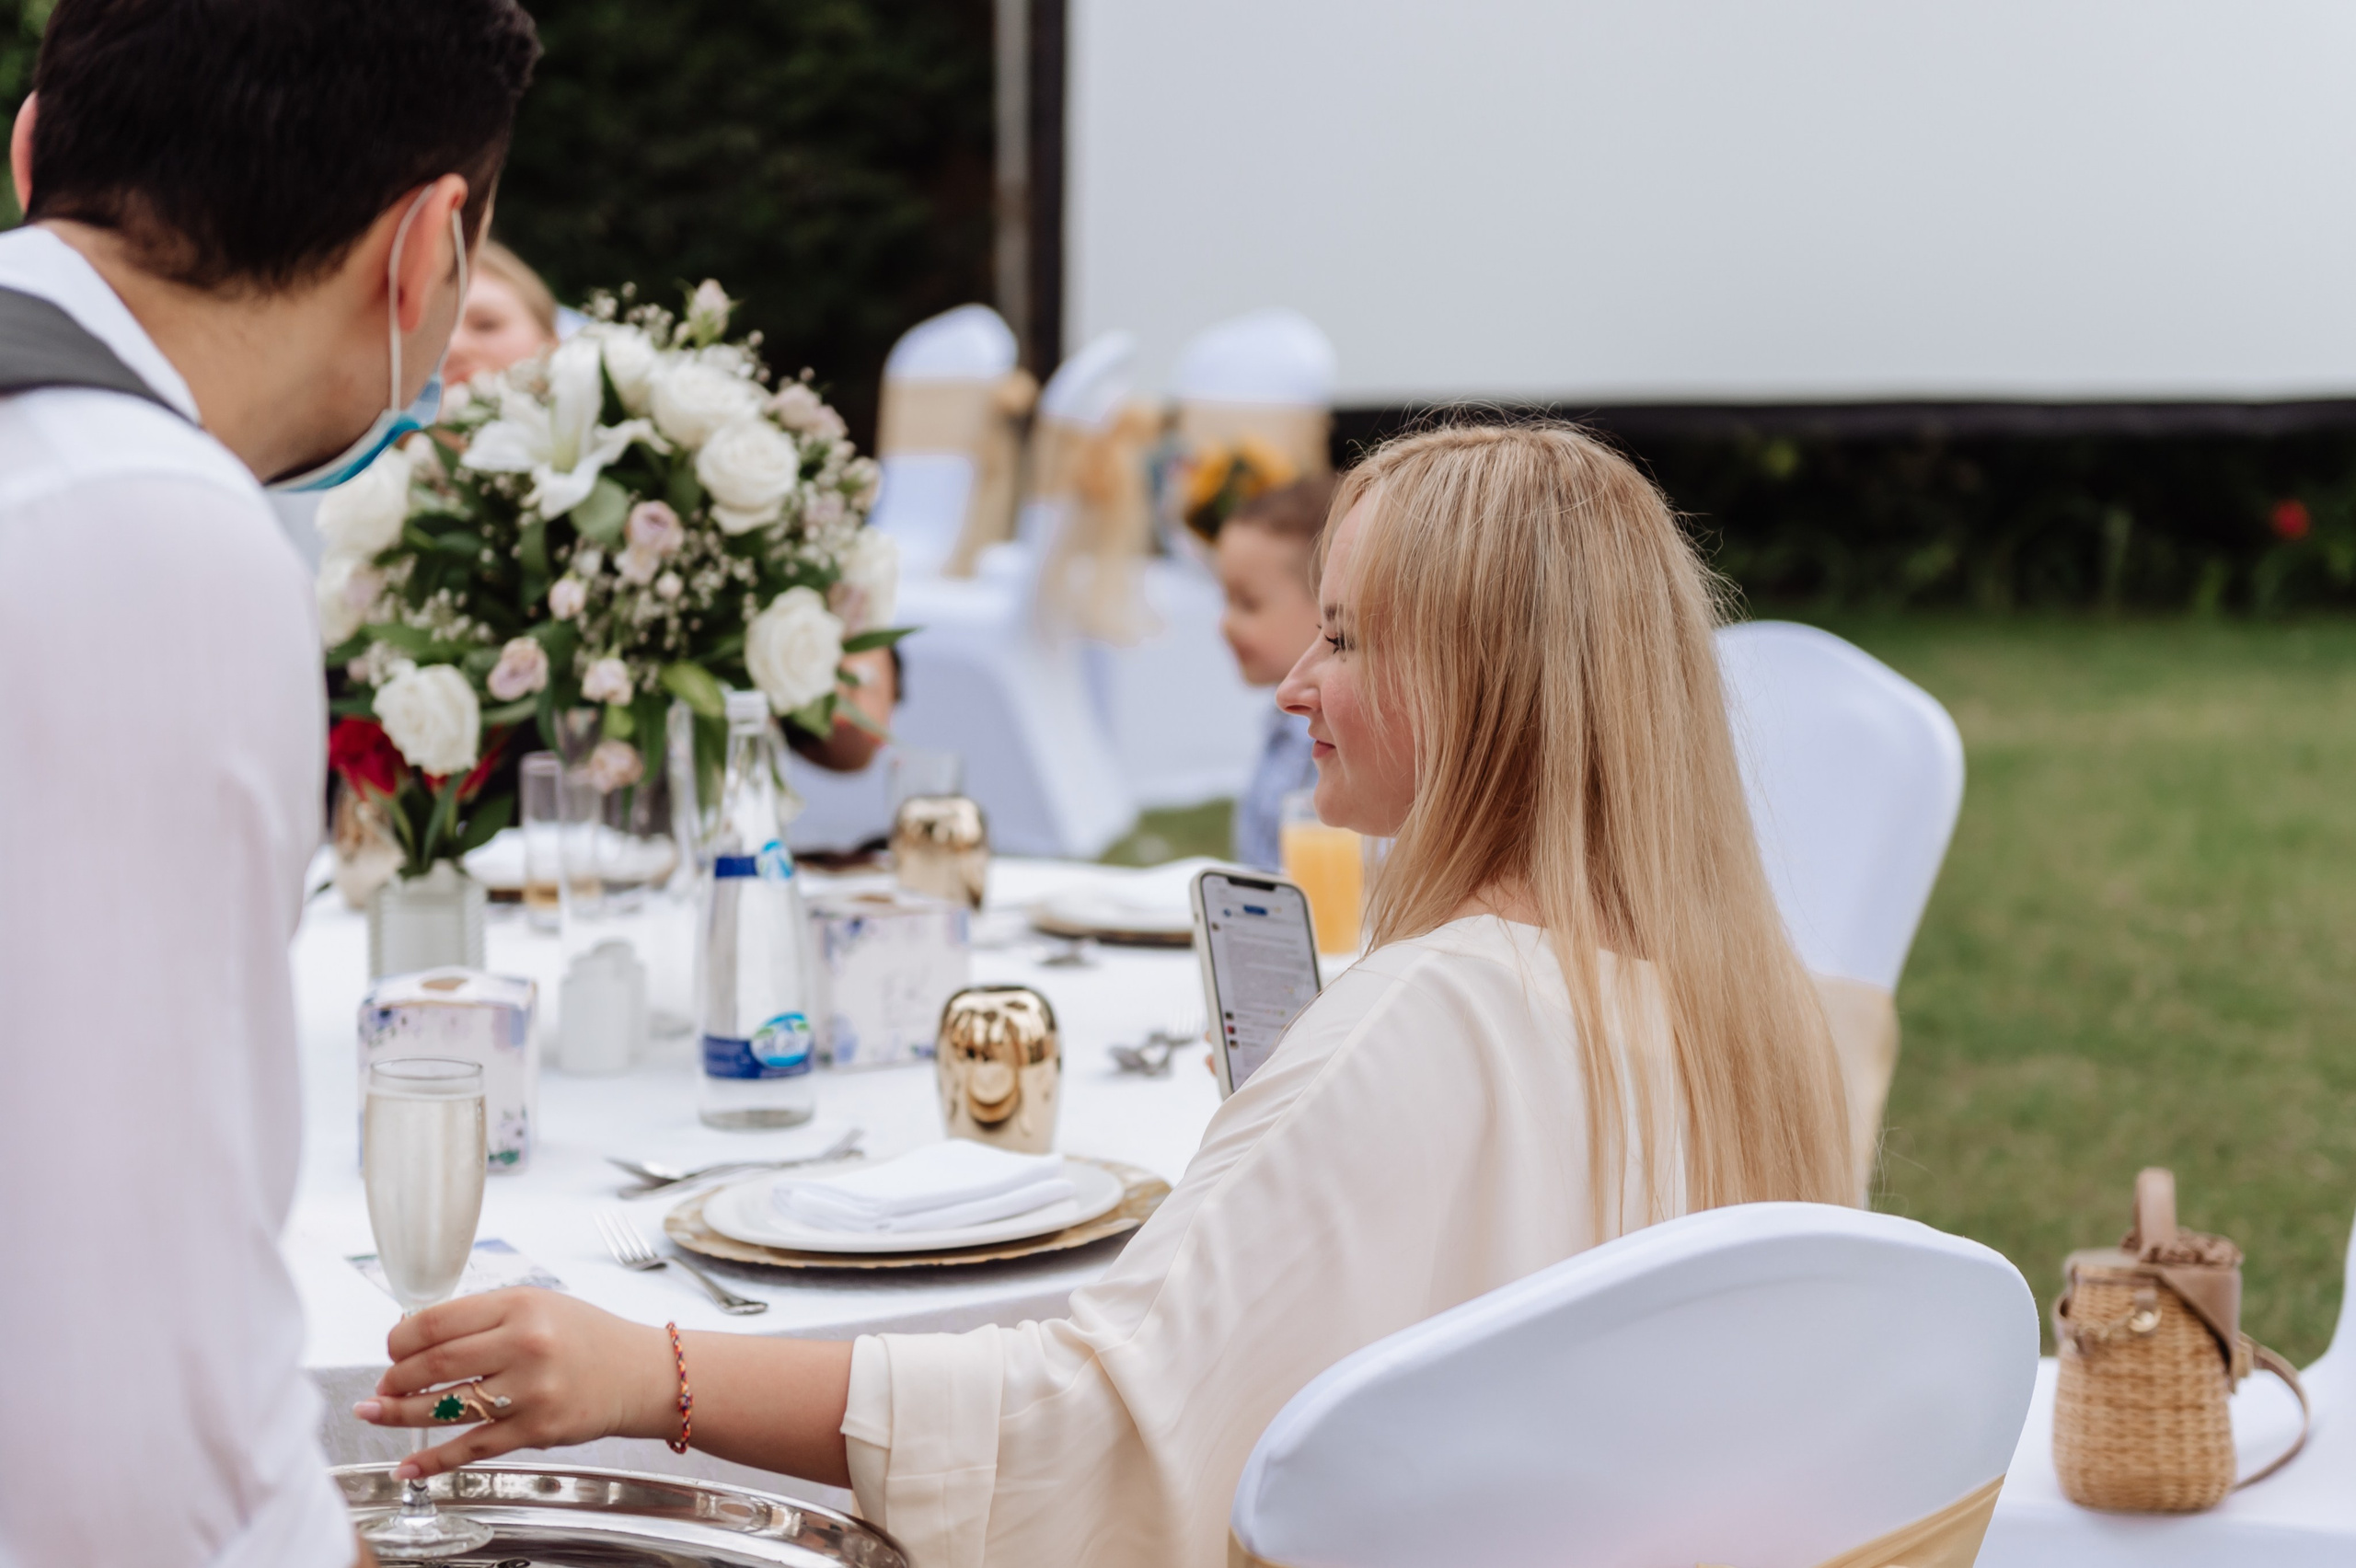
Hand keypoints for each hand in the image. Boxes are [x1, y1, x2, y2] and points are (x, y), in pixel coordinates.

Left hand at [353, 1288, 674, 1478]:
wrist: (640, 1373)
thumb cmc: (586, 1337)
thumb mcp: (539, 1305)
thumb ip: (485, 1318)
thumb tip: (418, 1337)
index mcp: (520, 1305)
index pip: (438, 1321)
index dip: (400, 1338)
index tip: (391, 1347)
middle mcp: (524, 1345)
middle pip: (434, 1364)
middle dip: (395, 1377)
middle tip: (383, 1384)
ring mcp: (530, 1391)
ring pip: (445, 1407)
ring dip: (399, 1413)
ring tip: (375, 1412)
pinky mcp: (535, 1430)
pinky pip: (471, 1447)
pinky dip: (433, 1461)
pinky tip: (407, 1466)